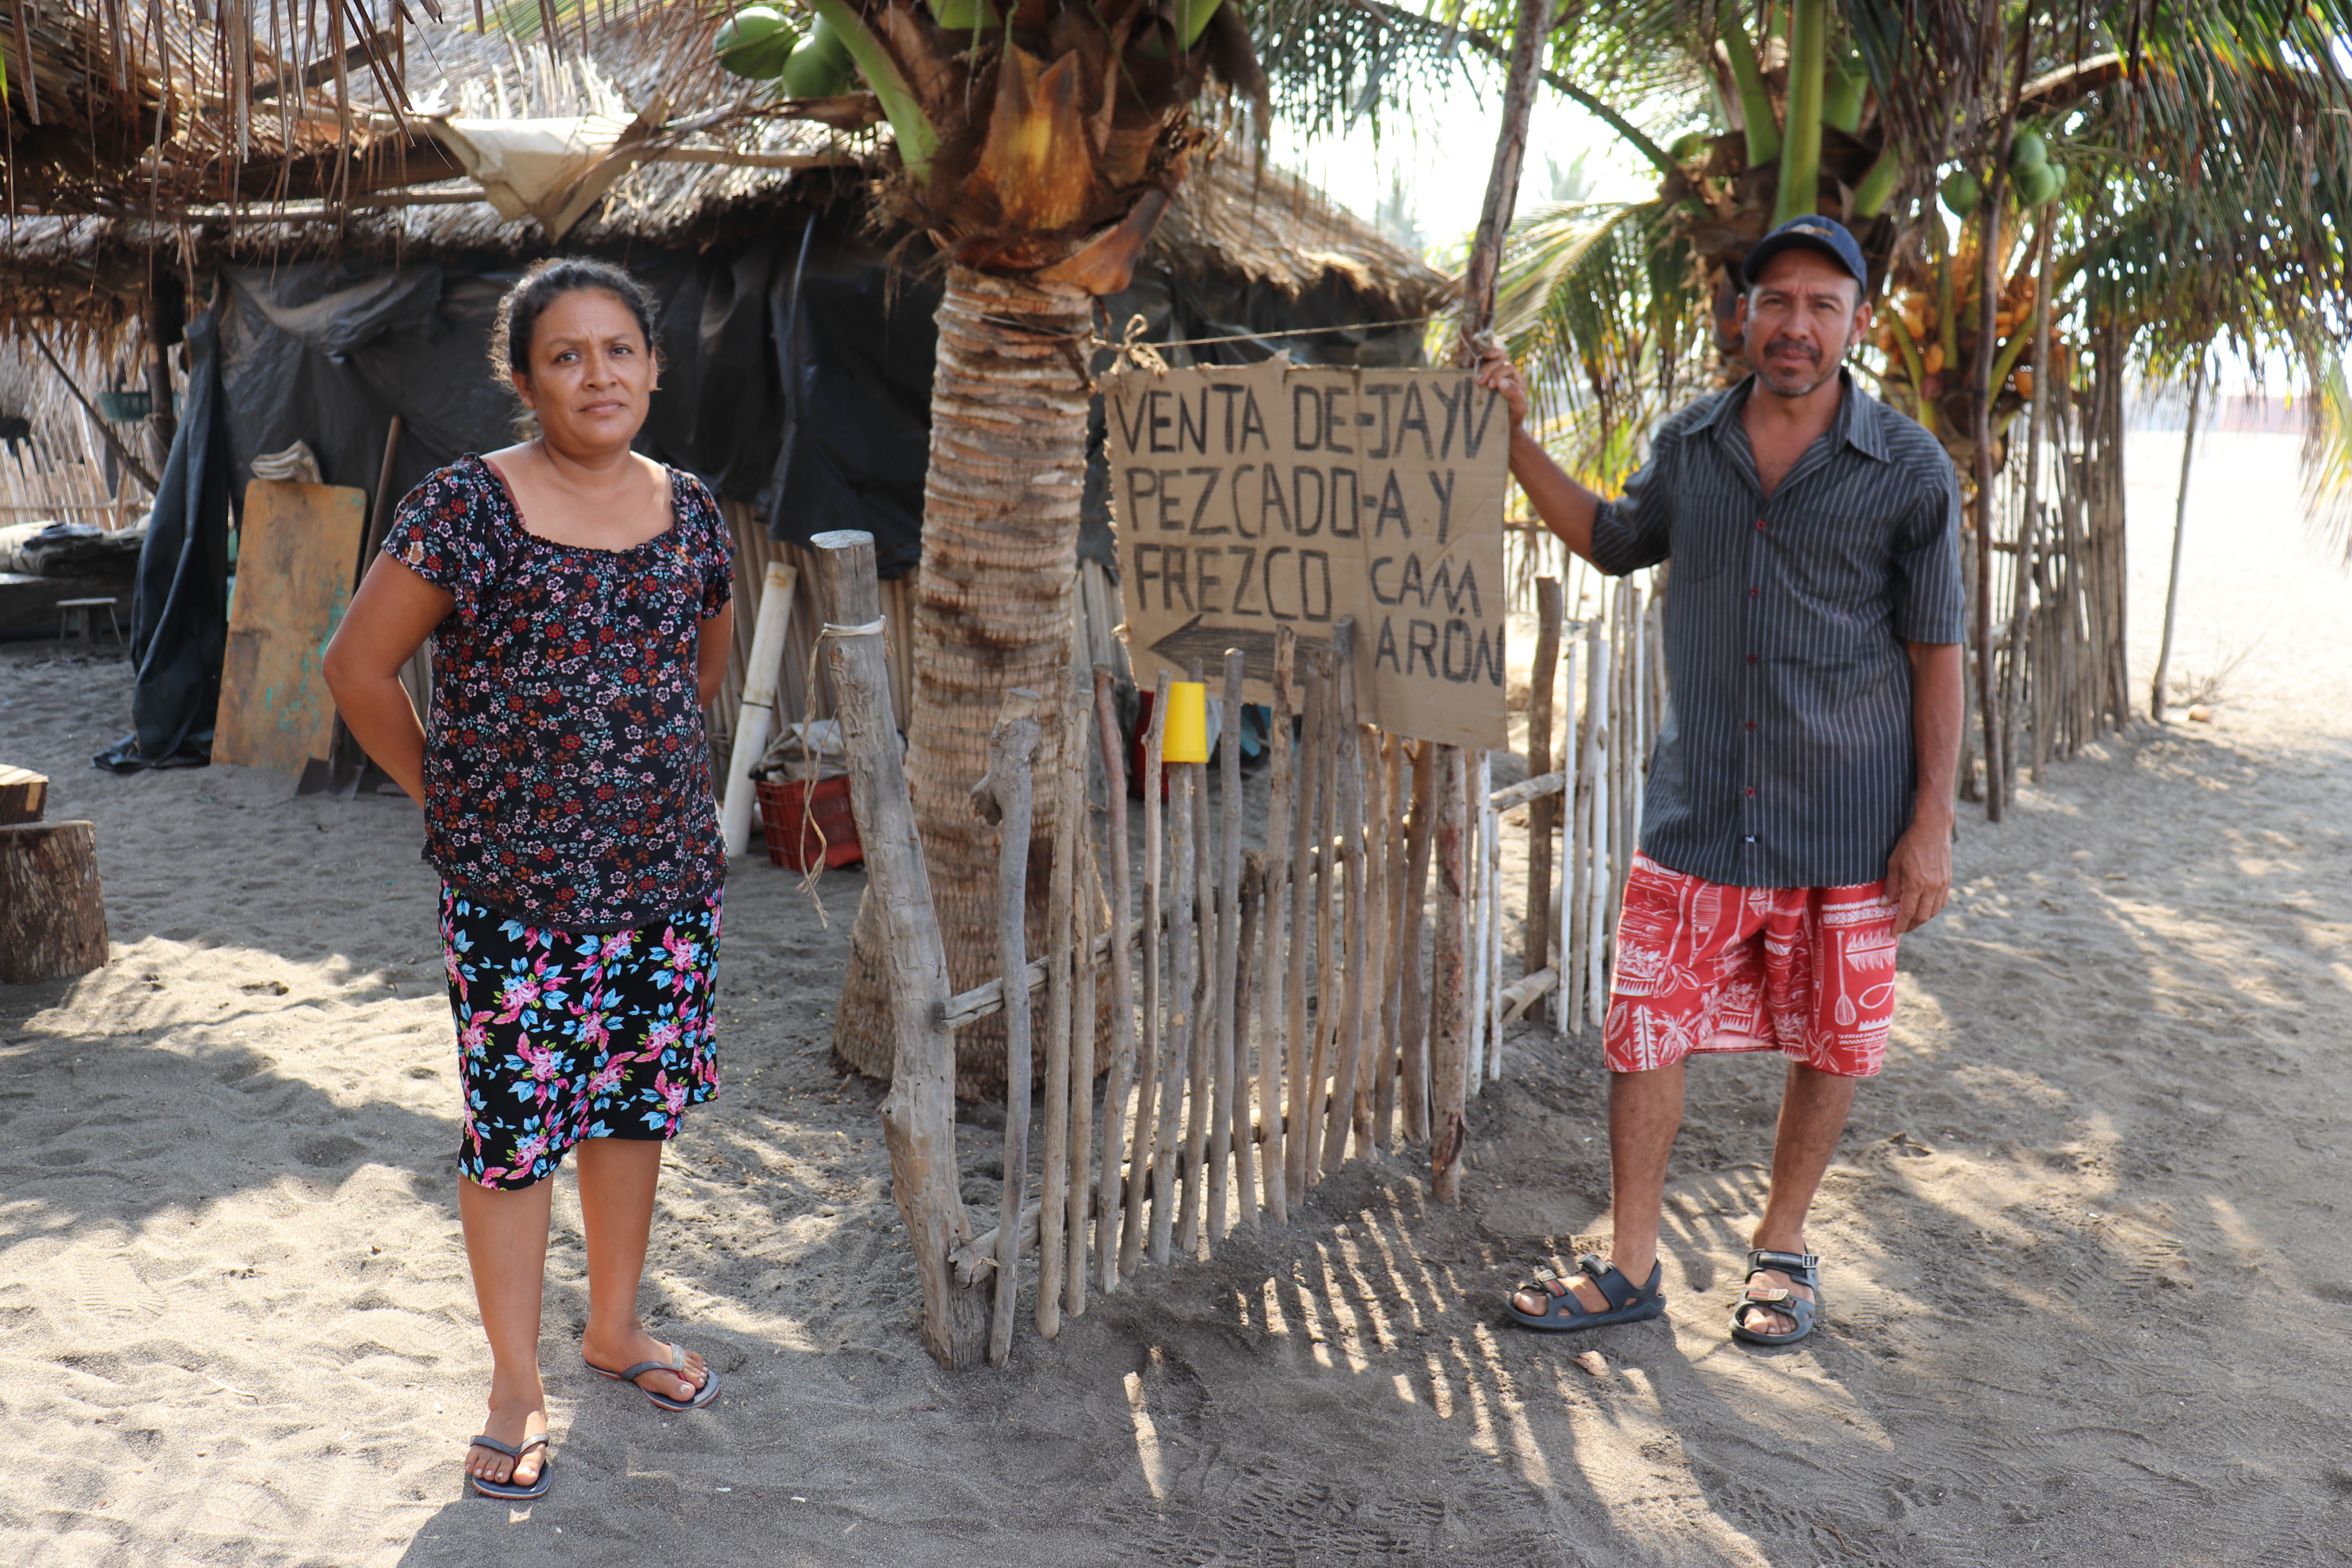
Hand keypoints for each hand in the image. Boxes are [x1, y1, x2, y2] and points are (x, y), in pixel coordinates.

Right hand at [1472, 345, 1530, 432]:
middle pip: (1499, 361)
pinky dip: (1476, 360)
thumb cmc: (1512, 418)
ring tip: (1476, 378)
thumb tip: (1502, 381)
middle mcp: (1506, 374)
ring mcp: (1494, 374)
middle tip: (1479, 382)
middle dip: (1488, 369)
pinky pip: (1481, 361)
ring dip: (1482, 364)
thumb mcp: (1519, 408)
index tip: (1490, 386)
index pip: (1507, 367)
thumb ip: (1515, 394)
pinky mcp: (1483, 376)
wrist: (1502, 428)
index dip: (1498, 374)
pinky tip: (1470, 364)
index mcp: (1517, 379)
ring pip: (1490, 358)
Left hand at [1884, 813, 1952, 934]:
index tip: (1894, 933)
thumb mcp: (1894, 864)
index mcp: (1916, 884)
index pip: (1908, 913)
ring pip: (1933, 911)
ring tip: (1911, 921)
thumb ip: (1890, 887)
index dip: (1900, 925)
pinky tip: (1924, 909)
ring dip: (1922, 919)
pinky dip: (1932, 909)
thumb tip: (1884, 904)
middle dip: (1911, 926)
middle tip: (1901, 929)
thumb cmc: (1909, 844)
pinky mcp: (1948, 880)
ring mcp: (1942, 885)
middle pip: (1922, 916)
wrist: (1933, 829)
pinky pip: (1941, 902)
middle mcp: (1931, 888)